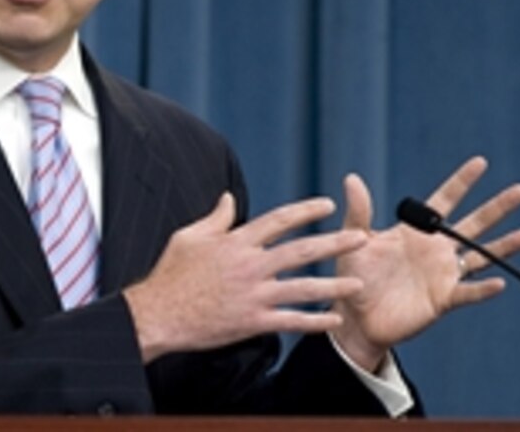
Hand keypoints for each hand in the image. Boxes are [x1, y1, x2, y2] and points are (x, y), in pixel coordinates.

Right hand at [123, 192, 367, 362]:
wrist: (158, 314)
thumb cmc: (170, 274)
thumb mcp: (188, 237)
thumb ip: (215, 218)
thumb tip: (229, 198)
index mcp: (235, 242)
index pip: (278, 220)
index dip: (305, 211)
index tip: (327, 205)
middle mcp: (249, 265)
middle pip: (300, 251)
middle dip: (334, 243)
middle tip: (361, 238)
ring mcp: (253, 294)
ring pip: (303, 288)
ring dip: (334, 286)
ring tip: (359, 285)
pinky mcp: (252, 321)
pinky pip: (290, 321)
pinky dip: (314, 321)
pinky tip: (333, 320)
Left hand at [331, 156, 519, 372]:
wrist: (355, 316)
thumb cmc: (354, 275)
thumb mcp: (354, 239)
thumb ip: (358, 211)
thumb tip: (352, 178)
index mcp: (415, 232)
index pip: (443, 201)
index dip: (461, 182)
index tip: (480, 162)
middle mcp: (435, 250)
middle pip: (472, 225)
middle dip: (495, 208)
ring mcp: (442, 274)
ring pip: (479, 257)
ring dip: (501, 246)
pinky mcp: (442, 299)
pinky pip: (467, 292)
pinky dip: (483, 288)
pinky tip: (499, 281)